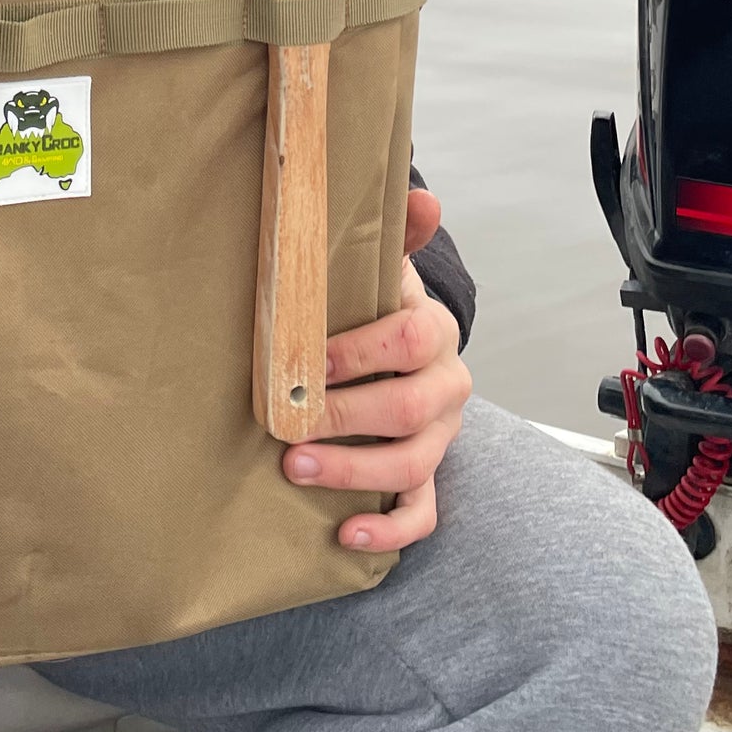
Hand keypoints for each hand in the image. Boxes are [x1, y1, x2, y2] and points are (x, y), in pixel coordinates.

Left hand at [281, 187, 470, 553]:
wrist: (403, 349)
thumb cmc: (377, 307)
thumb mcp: (383, 267)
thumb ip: (397, 233)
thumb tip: (424, 196)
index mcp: (433, 330)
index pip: (410, 339)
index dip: (359, 351)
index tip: (308, 360)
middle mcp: (445, 386)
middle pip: (407, 410)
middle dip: (344, 418)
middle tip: (286, 424)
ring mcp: (440, 436)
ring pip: (412, 466)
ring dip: (353, 473)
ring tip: (296, 470)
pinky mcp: (427, 475)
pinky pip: (422, 513)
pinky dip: (389, 530)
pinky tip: (347, 535)